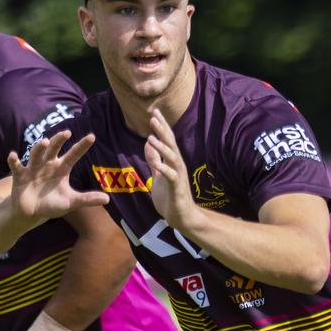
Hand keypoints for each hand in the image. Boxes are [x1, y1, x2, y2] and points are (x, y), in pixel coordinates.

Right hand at [7, 130, 108, 220]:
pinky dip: (14, 161)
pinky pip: (16, 166)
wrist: (31, 212)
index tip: (92, 137)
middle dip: (59, 140)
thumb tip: (107, 199)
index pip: (74, 155)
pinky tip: (13, 156)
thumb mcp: (70, 201)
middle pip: (54, 149)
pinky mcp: (20, 175)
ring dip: (39, 148)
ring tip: (45, 142)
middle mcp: (48, 164)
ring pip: (36, 154)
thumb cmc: (52, 203)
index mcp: (62, 168)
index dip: (82, 146)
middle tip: (66, 133)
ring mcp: (33, 168)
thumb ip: (87, 199)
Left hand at [144, 109, 202, 231]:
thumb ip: (154, 160)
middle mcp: (177, 166)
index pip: (167, 140)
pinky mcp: (178, 190)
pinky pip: (172, 177)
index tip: (154, 112)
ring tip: (151, 138)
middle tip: (154, 116)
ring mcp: (179, 177)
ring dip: (163, 148)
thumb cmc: (171, 197)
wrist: (182, 218)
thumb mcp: (159, 176)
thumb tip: (148, 143)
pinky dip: (165, 170)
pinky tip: (158, 165)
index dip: (161, 126)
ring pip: (172, 158)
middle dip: (162, 130)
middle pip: (170, 144)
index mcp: (172, 162)